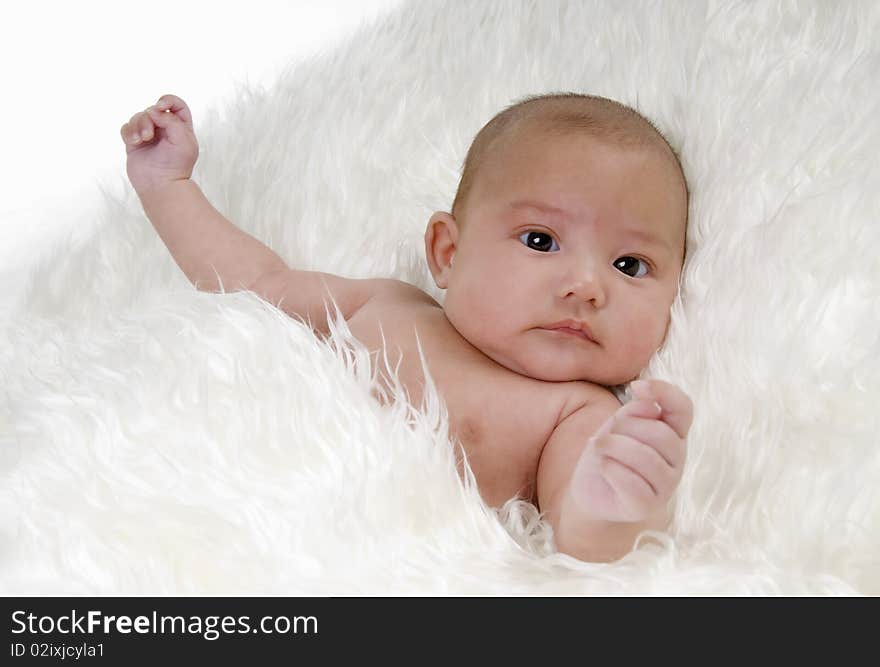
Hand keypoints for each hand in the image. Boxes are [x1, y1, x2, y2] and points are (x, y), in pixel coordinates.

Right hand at [120, 94, 197, 194]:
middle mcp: (165, 129)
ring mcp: (149, 135)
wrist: (161, 184)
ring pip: (138, 117)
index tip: (161, 107)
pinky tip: (134, 142)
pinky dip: (129, 132)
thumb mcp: (183, 140)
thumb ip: (171, 120)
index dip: (168, 100)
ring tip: (141, 140)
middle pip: (152, 110)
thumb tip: (153, 111)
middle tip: (149, 135)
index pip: (176, 104)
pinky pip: (127, 127)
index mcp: (181, 127)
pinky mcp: (135, 142)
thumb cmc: (176, 165)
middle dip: (148, 118)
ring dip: (138, 126)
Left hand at [569, 379, 692, 523]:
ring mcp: (666, 485)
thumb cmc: (610, 454)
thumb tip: (650, 405)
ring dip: (613, 446)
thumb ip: (636, 411)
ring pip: (645, 457)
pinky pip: (630, 482)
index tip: (636, 387)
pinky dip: (610, 468)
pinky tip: (604, 467)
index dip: (664, 392)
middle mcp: (676, 459)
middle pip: (659, 433)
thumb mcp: (618, 425)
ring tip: (599, 446)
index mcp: (673, 433)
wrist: (592, 493)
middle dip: (625, 428)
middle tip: (607, 435)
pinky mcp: (647, 506)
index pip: (683, 408)